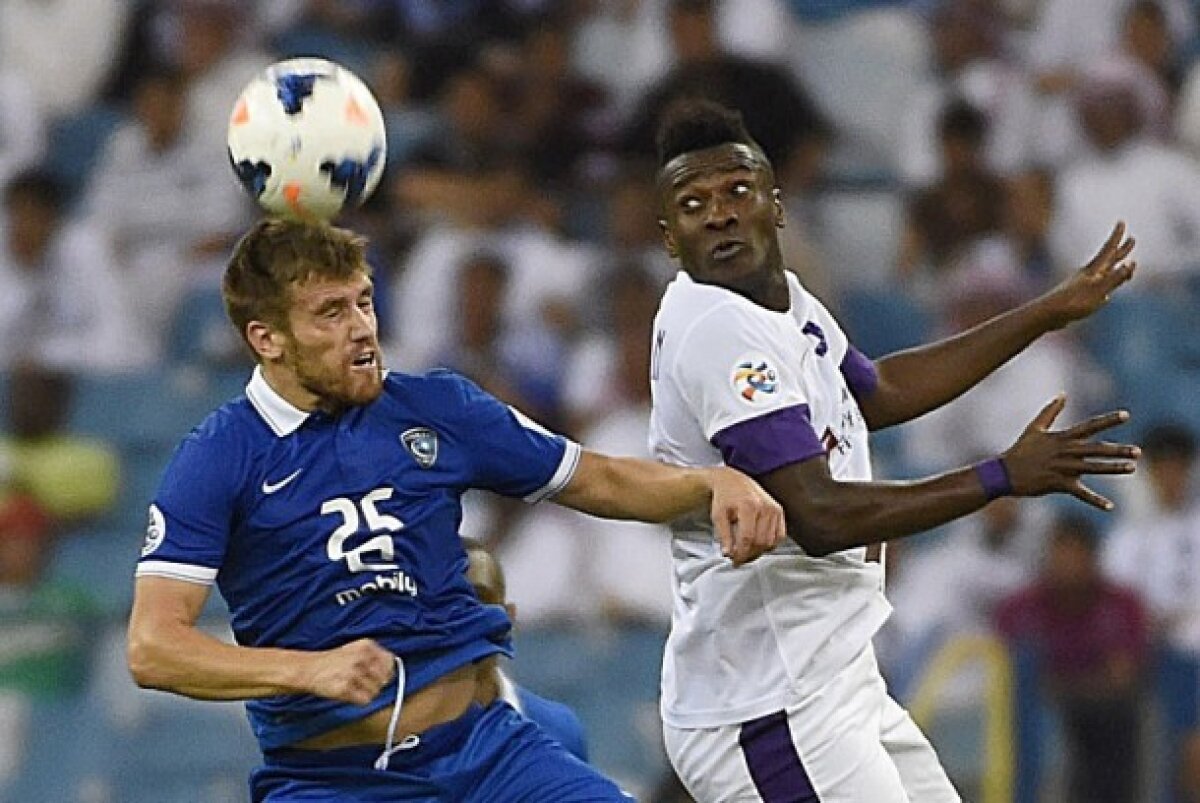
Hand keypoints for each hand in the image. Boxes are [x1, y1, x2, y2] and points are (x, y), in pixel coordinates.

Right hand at [302, 638, 395, 704]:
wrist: (309, 669)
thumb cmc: (334, 662)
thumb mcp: (355, 649)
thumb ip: (374, 657)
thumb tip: (392, 673)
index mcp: (366, 645)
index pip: (390, 662)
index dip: (387, 672)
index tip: (380, 676)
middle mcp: (361, 657)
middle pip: (384, 679)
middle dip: (376, 684)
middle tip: (363, 683)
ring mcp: (352, 672)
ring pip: (376, 691)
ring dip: (367, 693)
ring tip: (353, 687)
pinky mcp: (345, 688)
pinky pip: (365, 700)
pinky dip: (359, 700)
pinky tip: (349, 693)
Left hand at [709, 467, 786, 565]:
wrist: (734, 481)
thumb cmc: (725, 498)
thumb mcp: (718, 515)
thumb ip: (723, 536)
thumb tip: (728, 554)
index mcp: (748, 506)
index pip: (748, 538)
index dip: (741, 553)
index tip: (734, 561)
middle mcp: (765, 507)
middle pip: (760, 542)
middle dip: (749, 555)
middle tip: (738, 560)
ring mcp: (774, 509)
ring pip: (771, 542)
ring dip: (758, 552)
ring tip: (746, 553)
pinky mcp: (779, 511)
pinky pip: (779, 536)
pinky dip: (770, 545)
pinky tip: (758, 545)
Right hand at [1002, 395, 1139, 510]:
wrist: (1004, 472)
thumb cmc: (1020, 450)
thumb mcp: (1034, 428)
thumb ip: (1050, 411)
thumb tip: (1062, 394)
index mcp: (1062, 438)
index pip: (1089, 426)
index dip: (1108, 421)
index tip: (1126, 415)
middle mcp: (1066, 452)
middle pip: (1096, 449)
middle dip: (1118, 450)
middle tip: (1137, 451)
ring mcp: (1063, 468)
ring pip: (1093, 468)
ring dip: (1113, 469)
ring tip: (1131, 468)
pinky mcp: (1059, 484)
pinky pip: (1080, 493)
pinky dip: (1094, 500)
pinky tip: (1109, 506)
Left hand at [1043, 221, 1135, 328]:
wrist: (1046, 315)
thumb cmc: (1072, 303)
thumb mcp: (1098, 291)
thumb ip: (1114, 278)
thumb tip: (1131, 263)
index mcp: (1093, 272)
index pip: (1109, 250)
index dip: (1116, 237)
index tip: (1121, 222)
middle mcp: (1088, 276)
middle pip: (1108, 260)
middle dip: (1121, 250)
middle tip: (1132, 239)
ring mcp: (1082, 286)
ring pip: (1103, 274)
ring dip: (1115, 268)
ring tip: (1123, 264)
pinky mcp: (1078, 298)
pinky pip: (1097, 289)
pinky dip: (1105, 288)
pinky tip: (1106, 297)